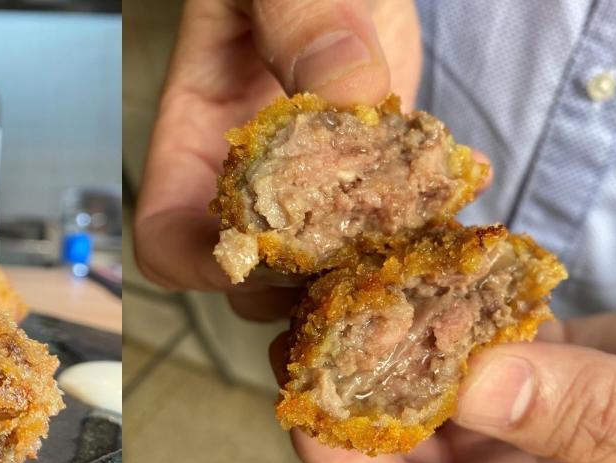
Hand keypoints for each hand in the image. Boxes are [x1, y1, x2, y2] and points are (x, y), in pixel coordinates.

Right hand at [134, 0, 421, 319]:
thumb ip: (299, 20)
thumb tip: (346, 93)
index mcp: (196, 138)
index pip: (164, 236)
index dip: (198, 263)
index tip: (259, 252)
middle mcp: (248, 179)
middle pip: (246, 281)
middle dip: (297, 283)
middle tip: (357, 253)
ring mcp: (311, 185)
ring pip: (316, 273)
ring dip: (360, 271)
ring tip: (410, 234)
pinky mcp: (369, 176)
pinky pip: (382, 233)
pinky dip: (417, 233)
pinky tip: (451, 195)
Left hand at [274, 312, 615, 462]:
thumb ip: (587, 418)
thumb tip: (471, 384)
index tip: (309, 406)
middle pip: (398, 450)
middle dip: (344, 393)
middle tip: (302, 326)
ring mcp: (518, 420)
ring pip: (423, 385)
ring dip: (379, 337)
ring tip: (334, 283)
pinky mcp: (536, 363)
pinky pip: (470, 334)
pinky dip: (439, 300)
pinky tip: (405, 259)